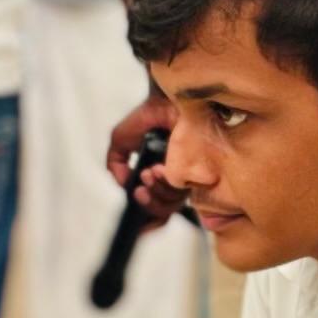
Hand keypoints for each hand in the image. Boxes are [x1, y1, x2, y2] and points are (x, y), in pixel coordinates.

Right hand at [103, 88, 184, 219]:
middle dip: (147, 202)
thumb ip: (116, 159)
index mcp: (163, 175)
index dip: (146, 220)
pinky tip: (159, 169)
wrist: (172, 96)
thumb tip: (121, 182)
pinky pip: (182, 192)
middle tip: (139, 187)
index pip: (158, 208)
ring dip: (155, 192)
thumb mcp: (124, 136)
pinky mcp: (201, 173)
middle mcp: (179, 179)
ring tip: (149, 172)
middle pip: (163, 211)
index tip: (136, 222)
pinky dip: (165, 184)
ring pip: (171, 204)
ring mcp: (191, 178)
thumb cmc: (154, 112)